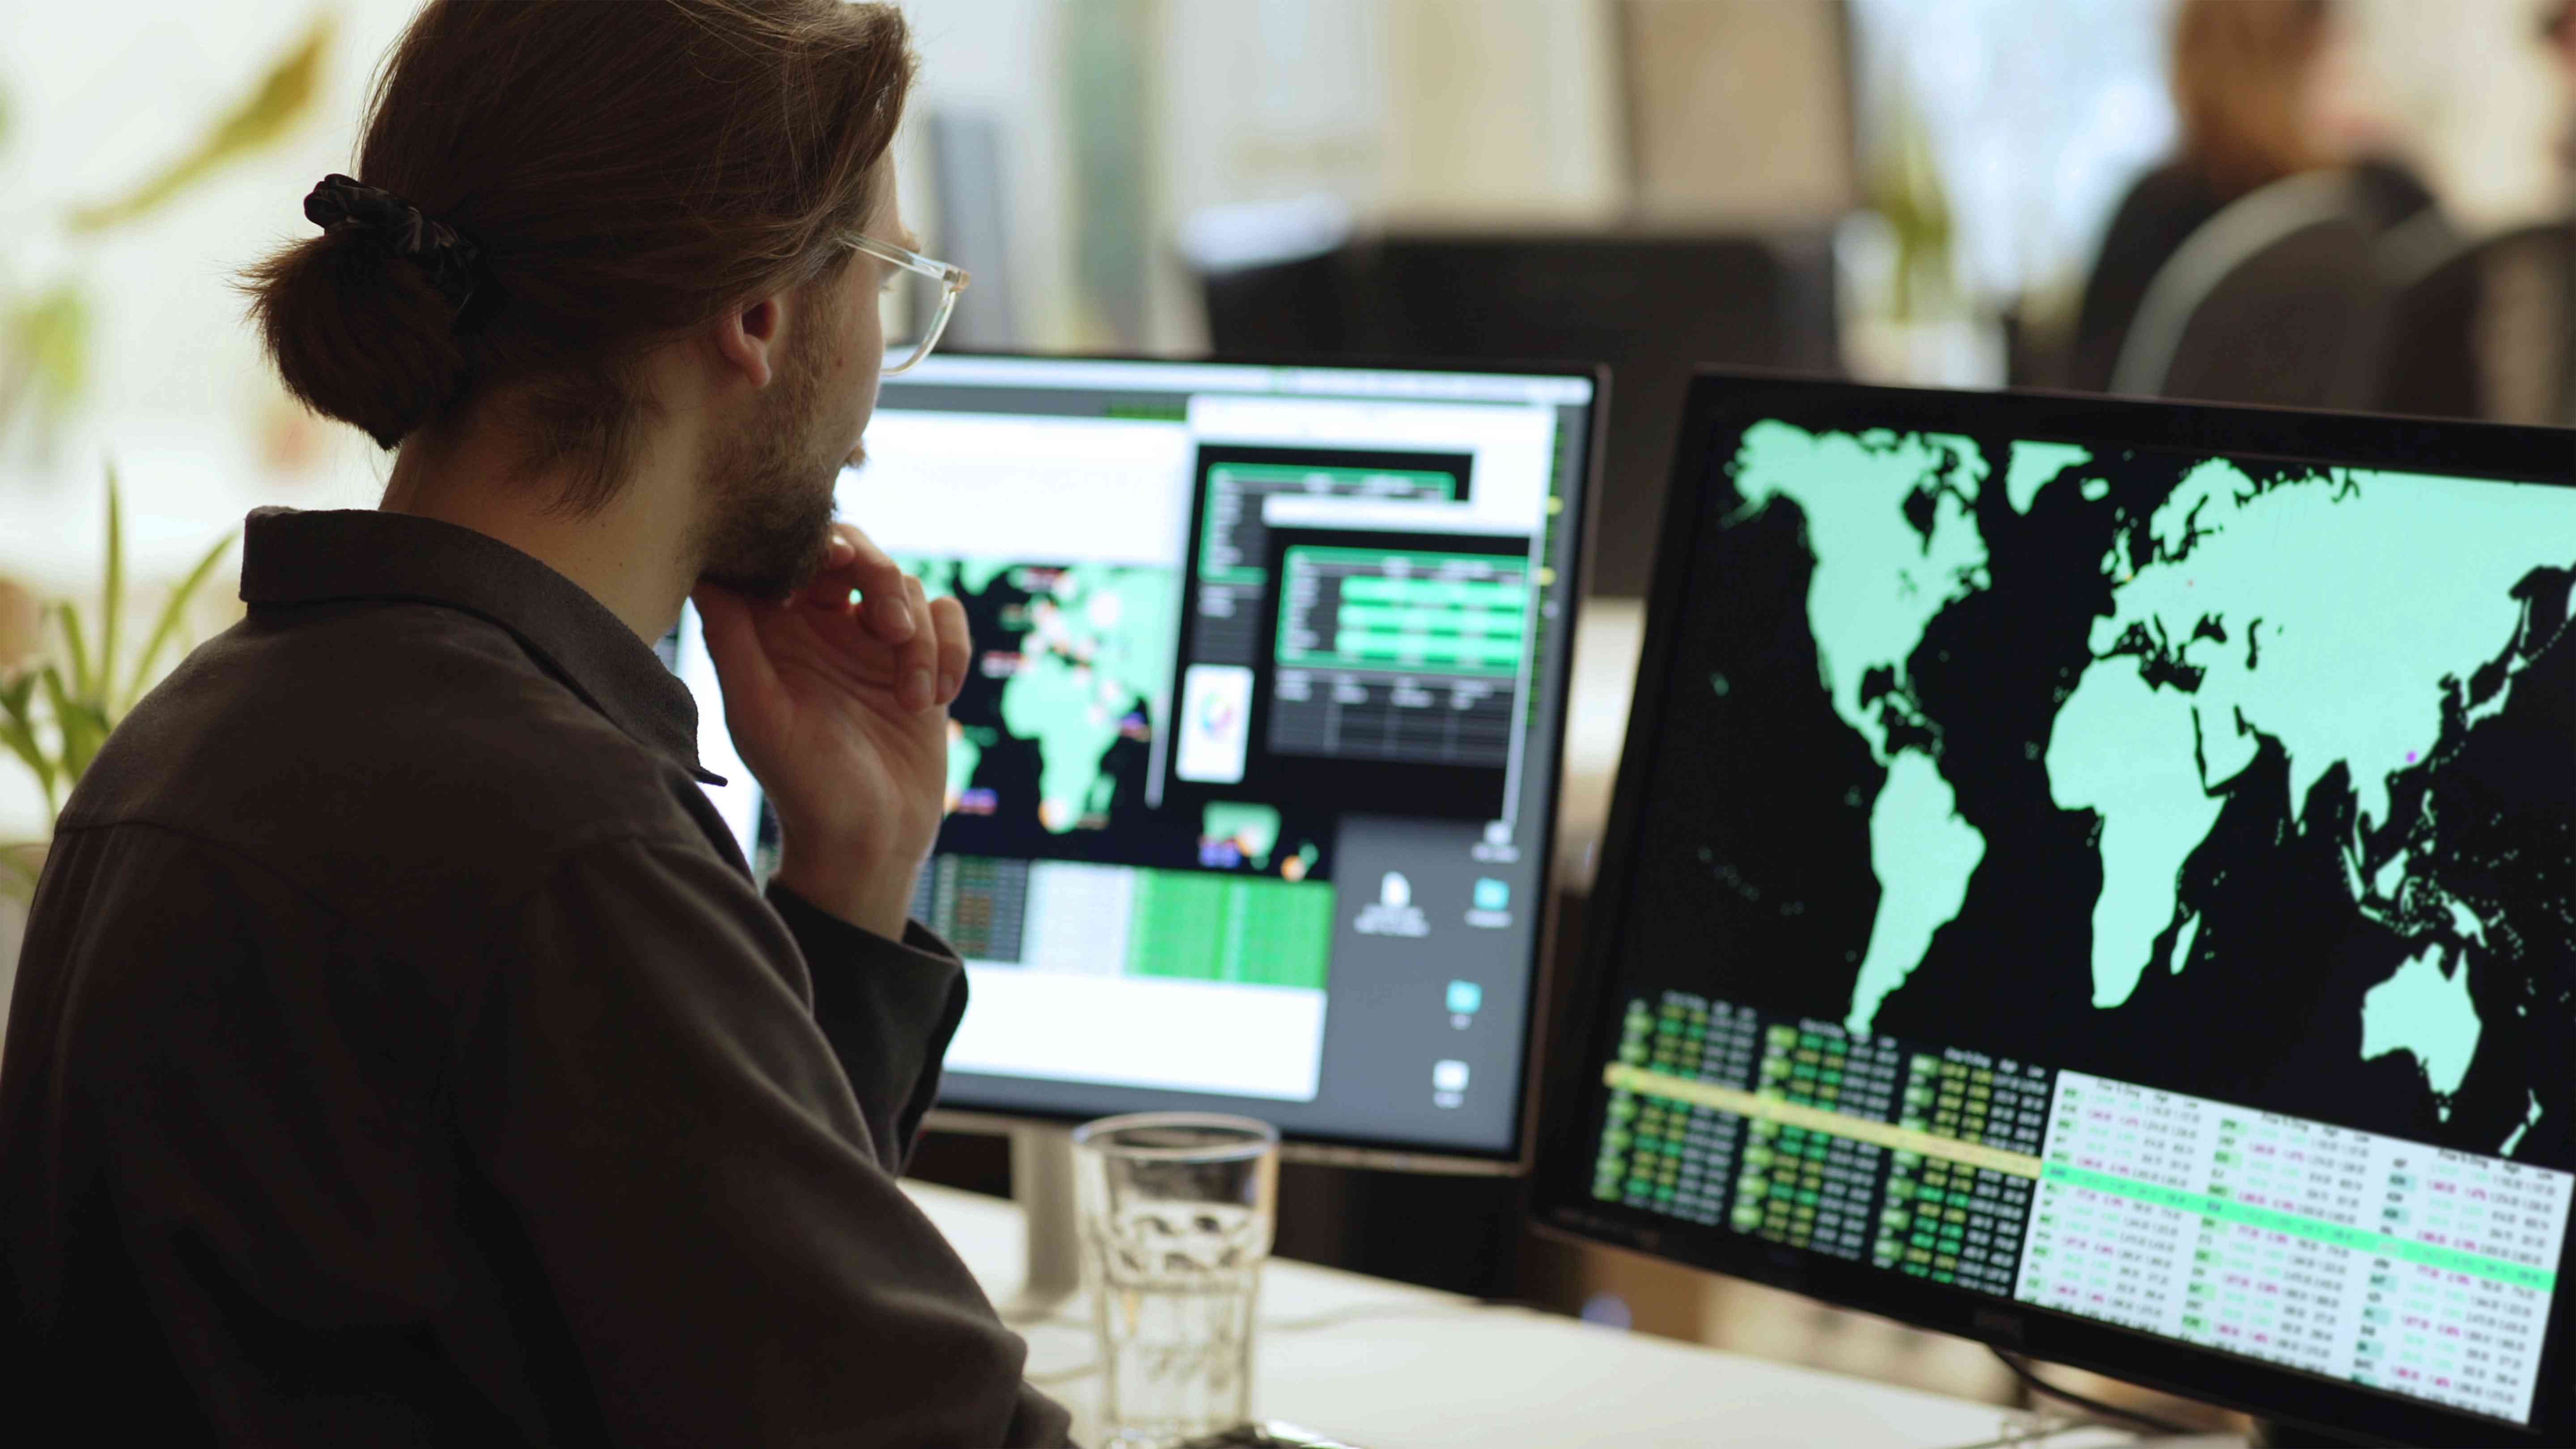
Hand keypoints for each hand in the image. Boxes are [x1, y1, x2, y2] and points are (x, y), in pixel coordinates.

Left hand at [691, 524, 969, 937]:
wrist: (868, 842)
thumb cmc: (803, 785)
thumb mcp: (758, 714)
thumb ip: (733, 639)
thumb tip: (708, 571)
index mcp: (777, 631)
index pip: (795, 555)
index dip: (815, 544)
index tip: (830, 567)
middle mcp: (825, 627)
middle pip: (858, 553)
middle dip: (881, 580)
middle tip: (890, 628)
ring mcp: (877, 644)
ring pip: (910, 589)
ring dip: (920, 640)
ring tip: (911, 700)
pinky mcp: (924, 662)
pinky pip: (949, 618)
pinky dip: (952, 650)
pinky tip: (936, 697)